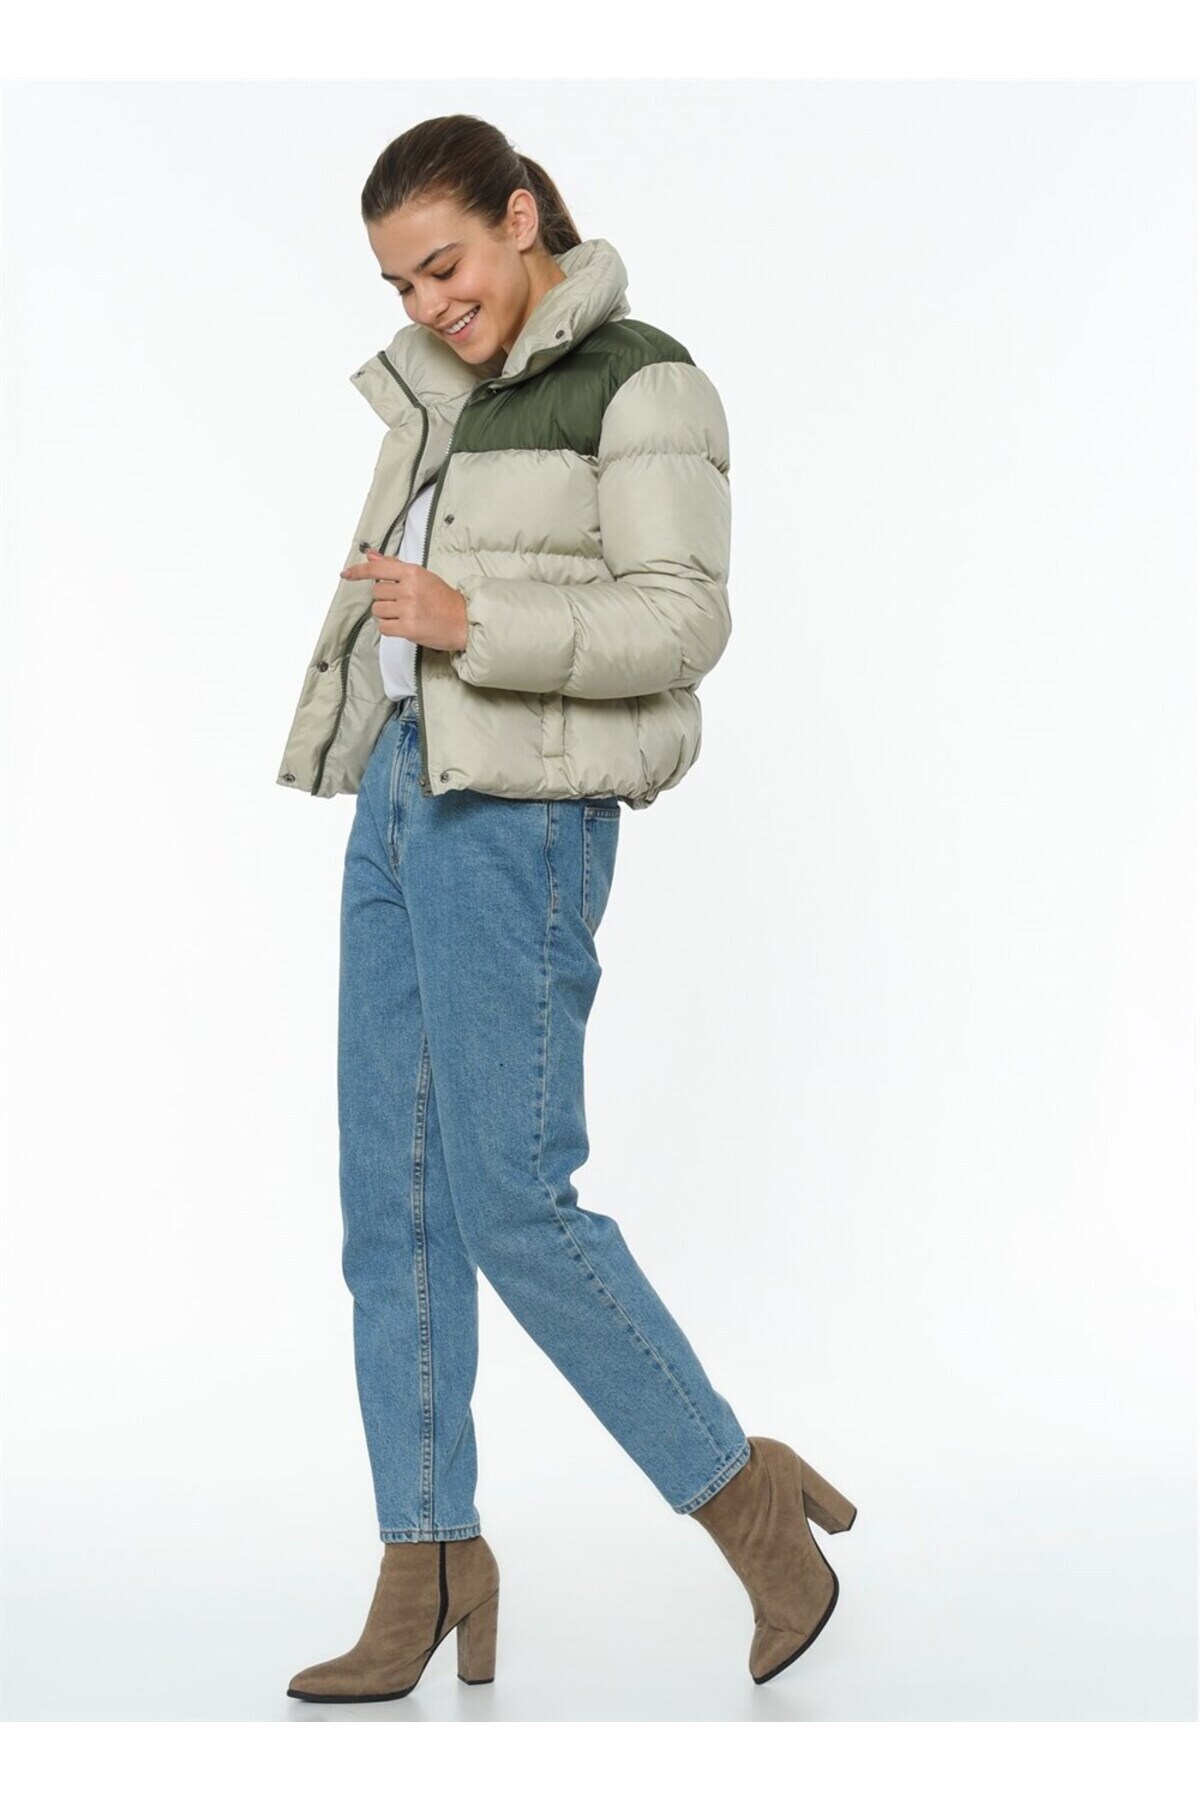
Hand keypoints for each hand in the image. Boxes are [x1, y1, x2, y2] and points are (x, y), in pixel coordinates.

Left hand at [338, 549, 468, 652]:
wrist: (464, 621)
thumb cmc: (443, 599)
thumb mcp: (421, 576)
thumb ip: (394, 566)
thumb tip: (371, 555)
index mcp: (412, 572)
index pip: (378, 569)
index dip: (359, 572)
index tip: (346, 574)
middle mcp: (409, 589)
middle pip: (376, 593)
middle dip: (384, 599)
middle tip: (403, 603)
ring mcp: (408, 609)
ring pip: (378, 611)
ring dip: (387, 615)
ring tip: (405, 615)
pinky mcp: (408, 628)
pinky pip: (383, 628)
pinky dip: (390, 628)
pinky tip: (404, 626)